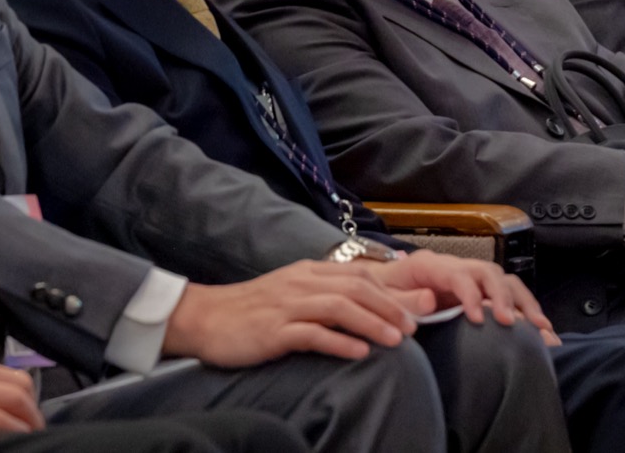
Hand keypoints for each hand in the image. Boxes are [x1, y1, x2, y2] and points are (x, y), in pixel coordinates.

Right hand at [163, 260, 419, 365]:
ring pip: (340, 307)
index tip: (418, 306)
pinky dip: (339, 342)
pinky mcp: (274, 330)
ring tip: (396, 339)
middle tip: (416, 326)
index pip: (361, 275)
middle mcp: (303, 283)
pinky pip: (312, 333)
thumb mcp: (293, 293)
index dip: (393, 290)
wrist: (205, 317)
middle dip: (391, 305)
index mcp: (310, 272)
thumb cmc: (253, 309)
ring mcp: (288, 305)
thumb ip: (326, 294)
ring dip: (373, 322)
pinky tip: (359, 352)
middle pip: (357, 287)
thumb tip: (365, 304)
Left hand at [363, 250, 559, 346]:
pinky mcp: (477, 295)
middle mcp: (455, 267)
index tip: (479, 319)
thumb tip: (430, 298)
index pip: (458, 273)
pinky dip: (524, 310)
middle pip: (488, 273)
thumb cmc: (377, 296)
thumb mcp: (381, 296)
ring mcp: (468, 280)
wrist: (373, 294)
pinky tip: (540, 330)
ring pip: (504, 281)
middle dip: (502, 297)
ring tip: (539, 328)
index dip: (471, 294)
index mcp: (429, 265)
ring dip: (522, 303)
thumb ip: (403, 299)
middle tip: (511, 324)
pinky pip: (507, 296)